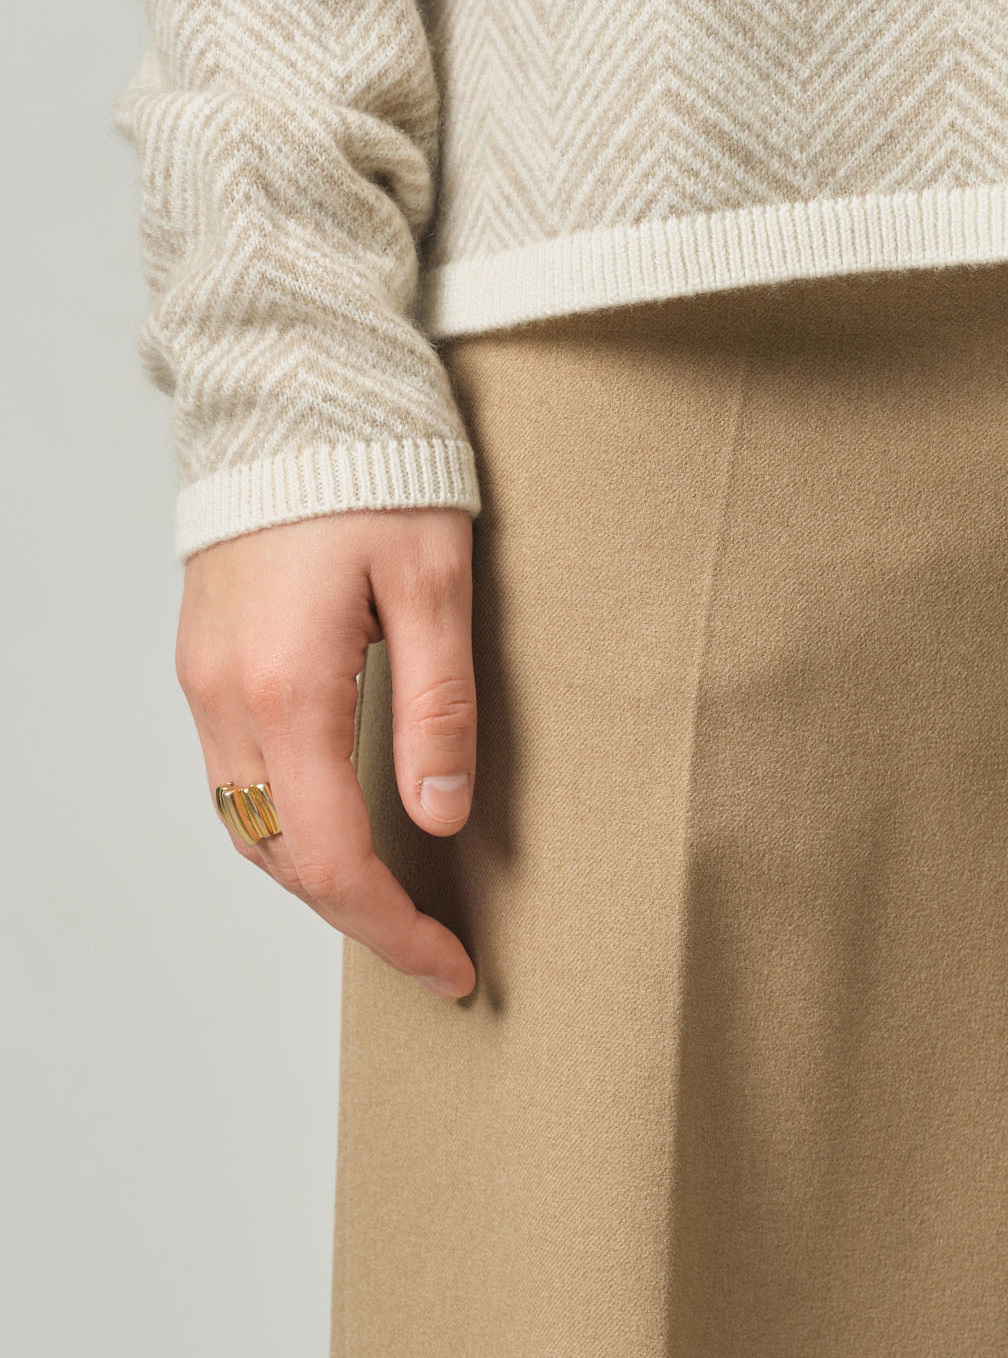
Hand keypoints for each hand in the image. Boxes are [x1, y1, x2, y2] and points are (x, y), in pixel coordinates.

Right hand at [177, 509, 477, 999]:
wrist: (290, 389)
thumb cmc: (376, 471)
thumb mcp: (435, 584)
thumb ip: (438, 707)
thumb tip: (438, 815)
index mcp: (289, 689)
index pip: (333, 860)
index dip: (394, 930)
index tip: (454, 967)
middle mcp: (228, 698)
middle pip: (282, 862)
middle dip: (360, 921)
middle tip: (436, 953)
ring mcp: (204, 682)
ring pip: (248, 831)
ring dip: (318, 881)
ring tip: (395, 906)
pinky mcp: (204, 662)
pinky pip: (234, 783)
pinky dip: (286, 829)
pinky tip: (339, 831)